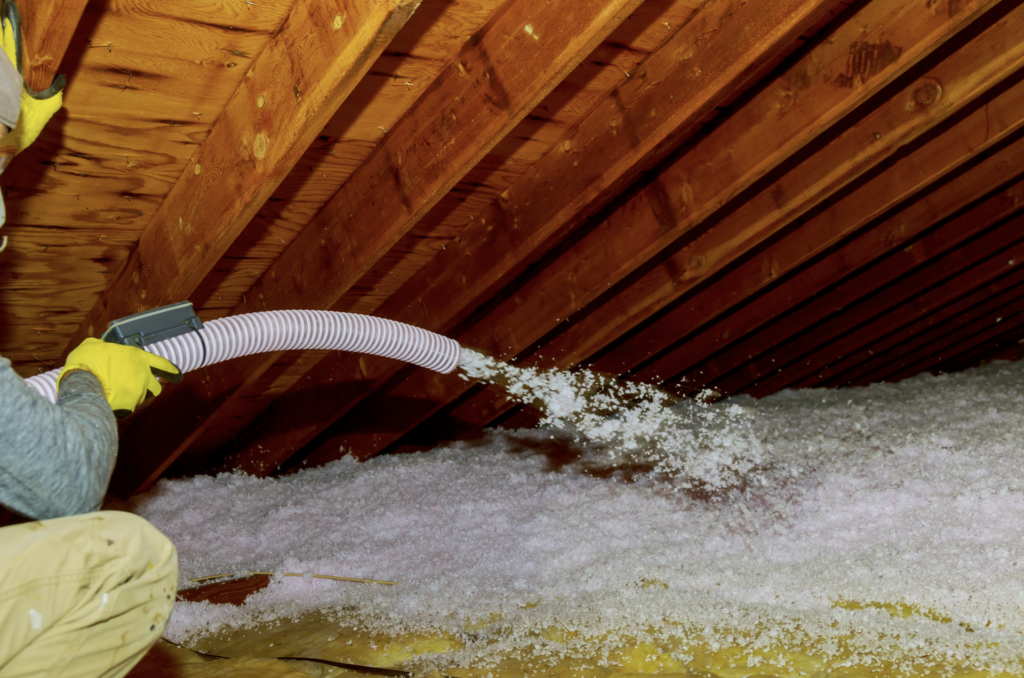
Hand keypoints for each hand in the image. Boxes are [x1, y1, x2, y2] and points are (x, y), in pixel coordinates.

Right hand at [58, 339, 182, 416]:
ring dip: (133, 398)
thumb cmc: (87, 360)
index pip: (162, 364)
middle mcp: (143, 375)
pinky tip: (111, 405)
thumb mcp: (94, 345)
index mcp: (138, 357)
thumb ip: (103, 346)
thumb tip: (100, 346)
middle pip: (156, 387)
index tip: (178, 376)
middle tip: (135, 388)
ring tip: (118, 395)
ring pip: (141, 399)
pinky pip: (128, 409)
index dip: (171, 371)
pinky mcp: (129, 406)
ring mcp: (138, 392)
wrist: (81, 382)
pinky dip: (122, 408)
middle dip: (148, 389)